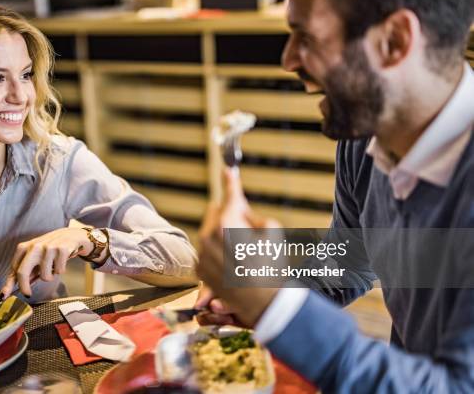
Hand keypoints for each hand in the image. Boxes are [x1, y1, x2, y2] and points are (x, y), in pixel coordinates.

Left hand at [1, 228, 92, 297]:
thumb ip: (26, 271)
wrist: (71, 235)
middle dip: (24, 287)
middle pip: (23, 272)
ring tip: (53, 267)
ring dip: (50, 276)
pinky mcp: (62, 249)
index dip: (9, 283)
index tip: (5, 294)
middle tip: (28, 294)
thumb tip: (12, 288)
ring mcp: (48, 248)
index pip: (14, 268)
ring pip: (44, 276)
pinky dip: (61, 270)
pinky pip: (59, 271)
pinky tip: (61, 261)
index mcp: (24, 247)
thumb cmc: (50, 249)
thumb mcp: (35, 256)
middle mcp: (34, 246)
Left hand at [195, 168, 280, 326]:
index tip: (227, 170)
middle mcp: (208, 236)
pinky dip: (219, 252)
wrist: (264, 304)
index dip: (231, 181)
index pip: (230, 195)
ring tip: (245, 253)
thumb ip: (253, 215)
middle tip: (248, 228)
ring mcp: (202, 254)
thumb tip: (241, 213)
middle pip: (217, 213)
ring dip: (225, 235)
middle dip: (231, 215)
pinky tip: (236, 264)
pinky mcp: (200, 269)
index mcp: (226, 224)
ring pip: (211, 232)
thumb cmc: (272, 267)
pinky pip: (208, 251)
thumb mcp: (273, 232)